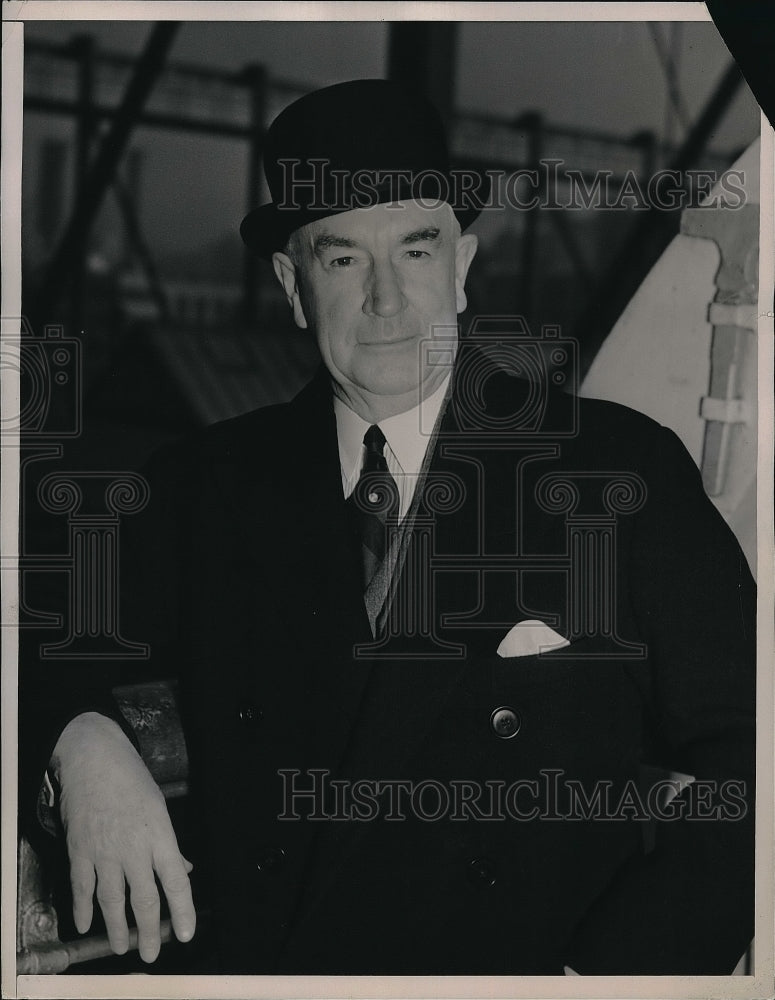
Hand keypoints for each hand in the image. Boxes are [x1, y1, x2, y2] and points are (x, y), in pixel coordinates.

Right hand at [51, 712, 195, 961]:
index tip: (186, 934)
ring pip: (112, 900)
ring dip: (117, 927)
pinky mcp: (79, 850)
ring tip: (122, 946)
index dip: (184, 910)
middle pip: (144, 898)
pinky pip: (82, 887)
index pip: (177, 881)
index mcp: (160, 835)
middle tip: (151, 953)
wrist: (94, 758)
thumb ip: (170, 844)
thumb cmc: (131, 779)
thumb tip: (185, 869)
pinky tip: (85, 925)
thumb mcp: (159, 807)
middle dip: (149, 930)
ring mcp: (104, 851)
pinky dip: (83, 909)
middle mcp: (134, 848)